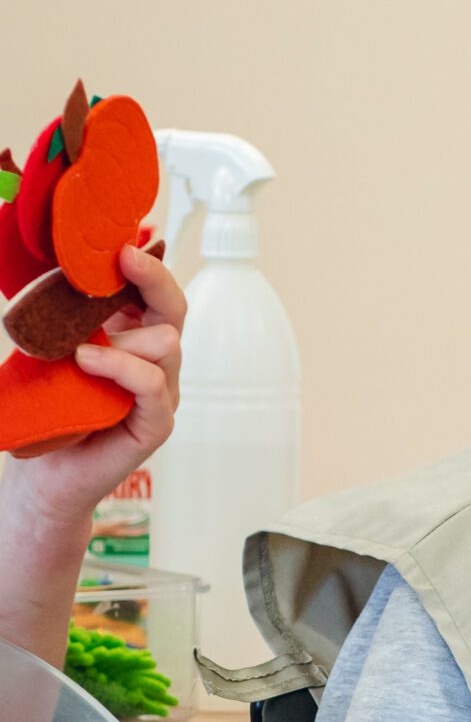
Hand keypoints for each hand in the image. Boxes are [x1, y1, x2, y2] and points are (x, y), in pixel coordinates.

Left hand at [8, 243, 186, 523]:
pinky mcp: (156, 425)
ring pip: (166, 344)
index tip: (122, 247)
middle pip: (175, 310)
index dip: (148, 268)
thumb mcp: (57, 349)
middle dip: (154, 280)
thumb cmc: (51, 411)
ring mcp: (160, 395)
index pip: (157, 295)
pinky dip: (122, 367)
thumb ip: (68, 316)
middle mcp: (156, 365)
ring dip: (122, 338)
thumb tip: (58, 269)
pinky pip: (153, 385)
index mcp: (136, 341)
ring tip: (78, 348)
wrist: (44, 474)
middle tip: (121, 263)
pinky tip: (88, 362)